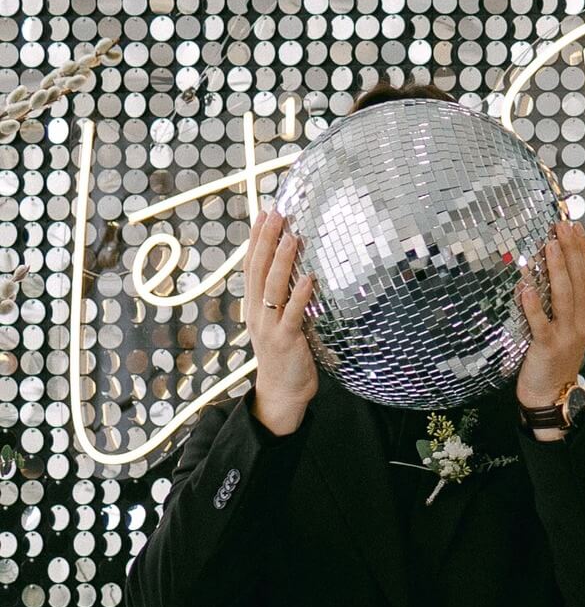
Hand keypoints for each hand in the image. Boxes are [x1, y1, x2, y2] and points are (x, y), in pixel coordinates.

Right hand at [244, 208, 318, 434]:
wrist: (281, 393)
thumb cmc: (284, 357)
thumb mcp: (278, 322)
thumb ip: (282, 299)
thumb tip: (297, 272)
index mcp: (254, 306)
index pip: (251, 266)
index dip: (256, 239)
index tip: (264, 214)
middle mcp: (257, 312)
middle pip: (258, 269)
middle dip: (267, 240)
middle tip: (277, 214)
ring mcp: (269, 326)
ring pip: (272, 287)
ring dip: (282, 260)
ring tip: (292, 236)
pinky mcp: (286, 340)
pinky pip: (293, 313)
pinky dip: (301, 294)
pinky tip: (309, 277)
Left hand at [515, 218, 584, 416]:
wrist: (551, 396)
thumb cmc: (553, 360)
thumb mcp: (562, 328)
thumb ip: (557, 303)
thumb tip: (541, 272)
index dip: (581, 250)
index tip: (574, 226)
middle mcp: (580, 321)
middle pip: (578, 280)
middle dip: (571, 251)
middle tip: (562, 226)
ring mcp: (566, 334)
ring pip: (564, 297)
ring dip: (557, 270)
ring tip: (549, 246)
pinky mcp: (548, 347)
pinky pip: (541, 323)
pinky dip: (533, 305)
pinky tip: (526, 288)